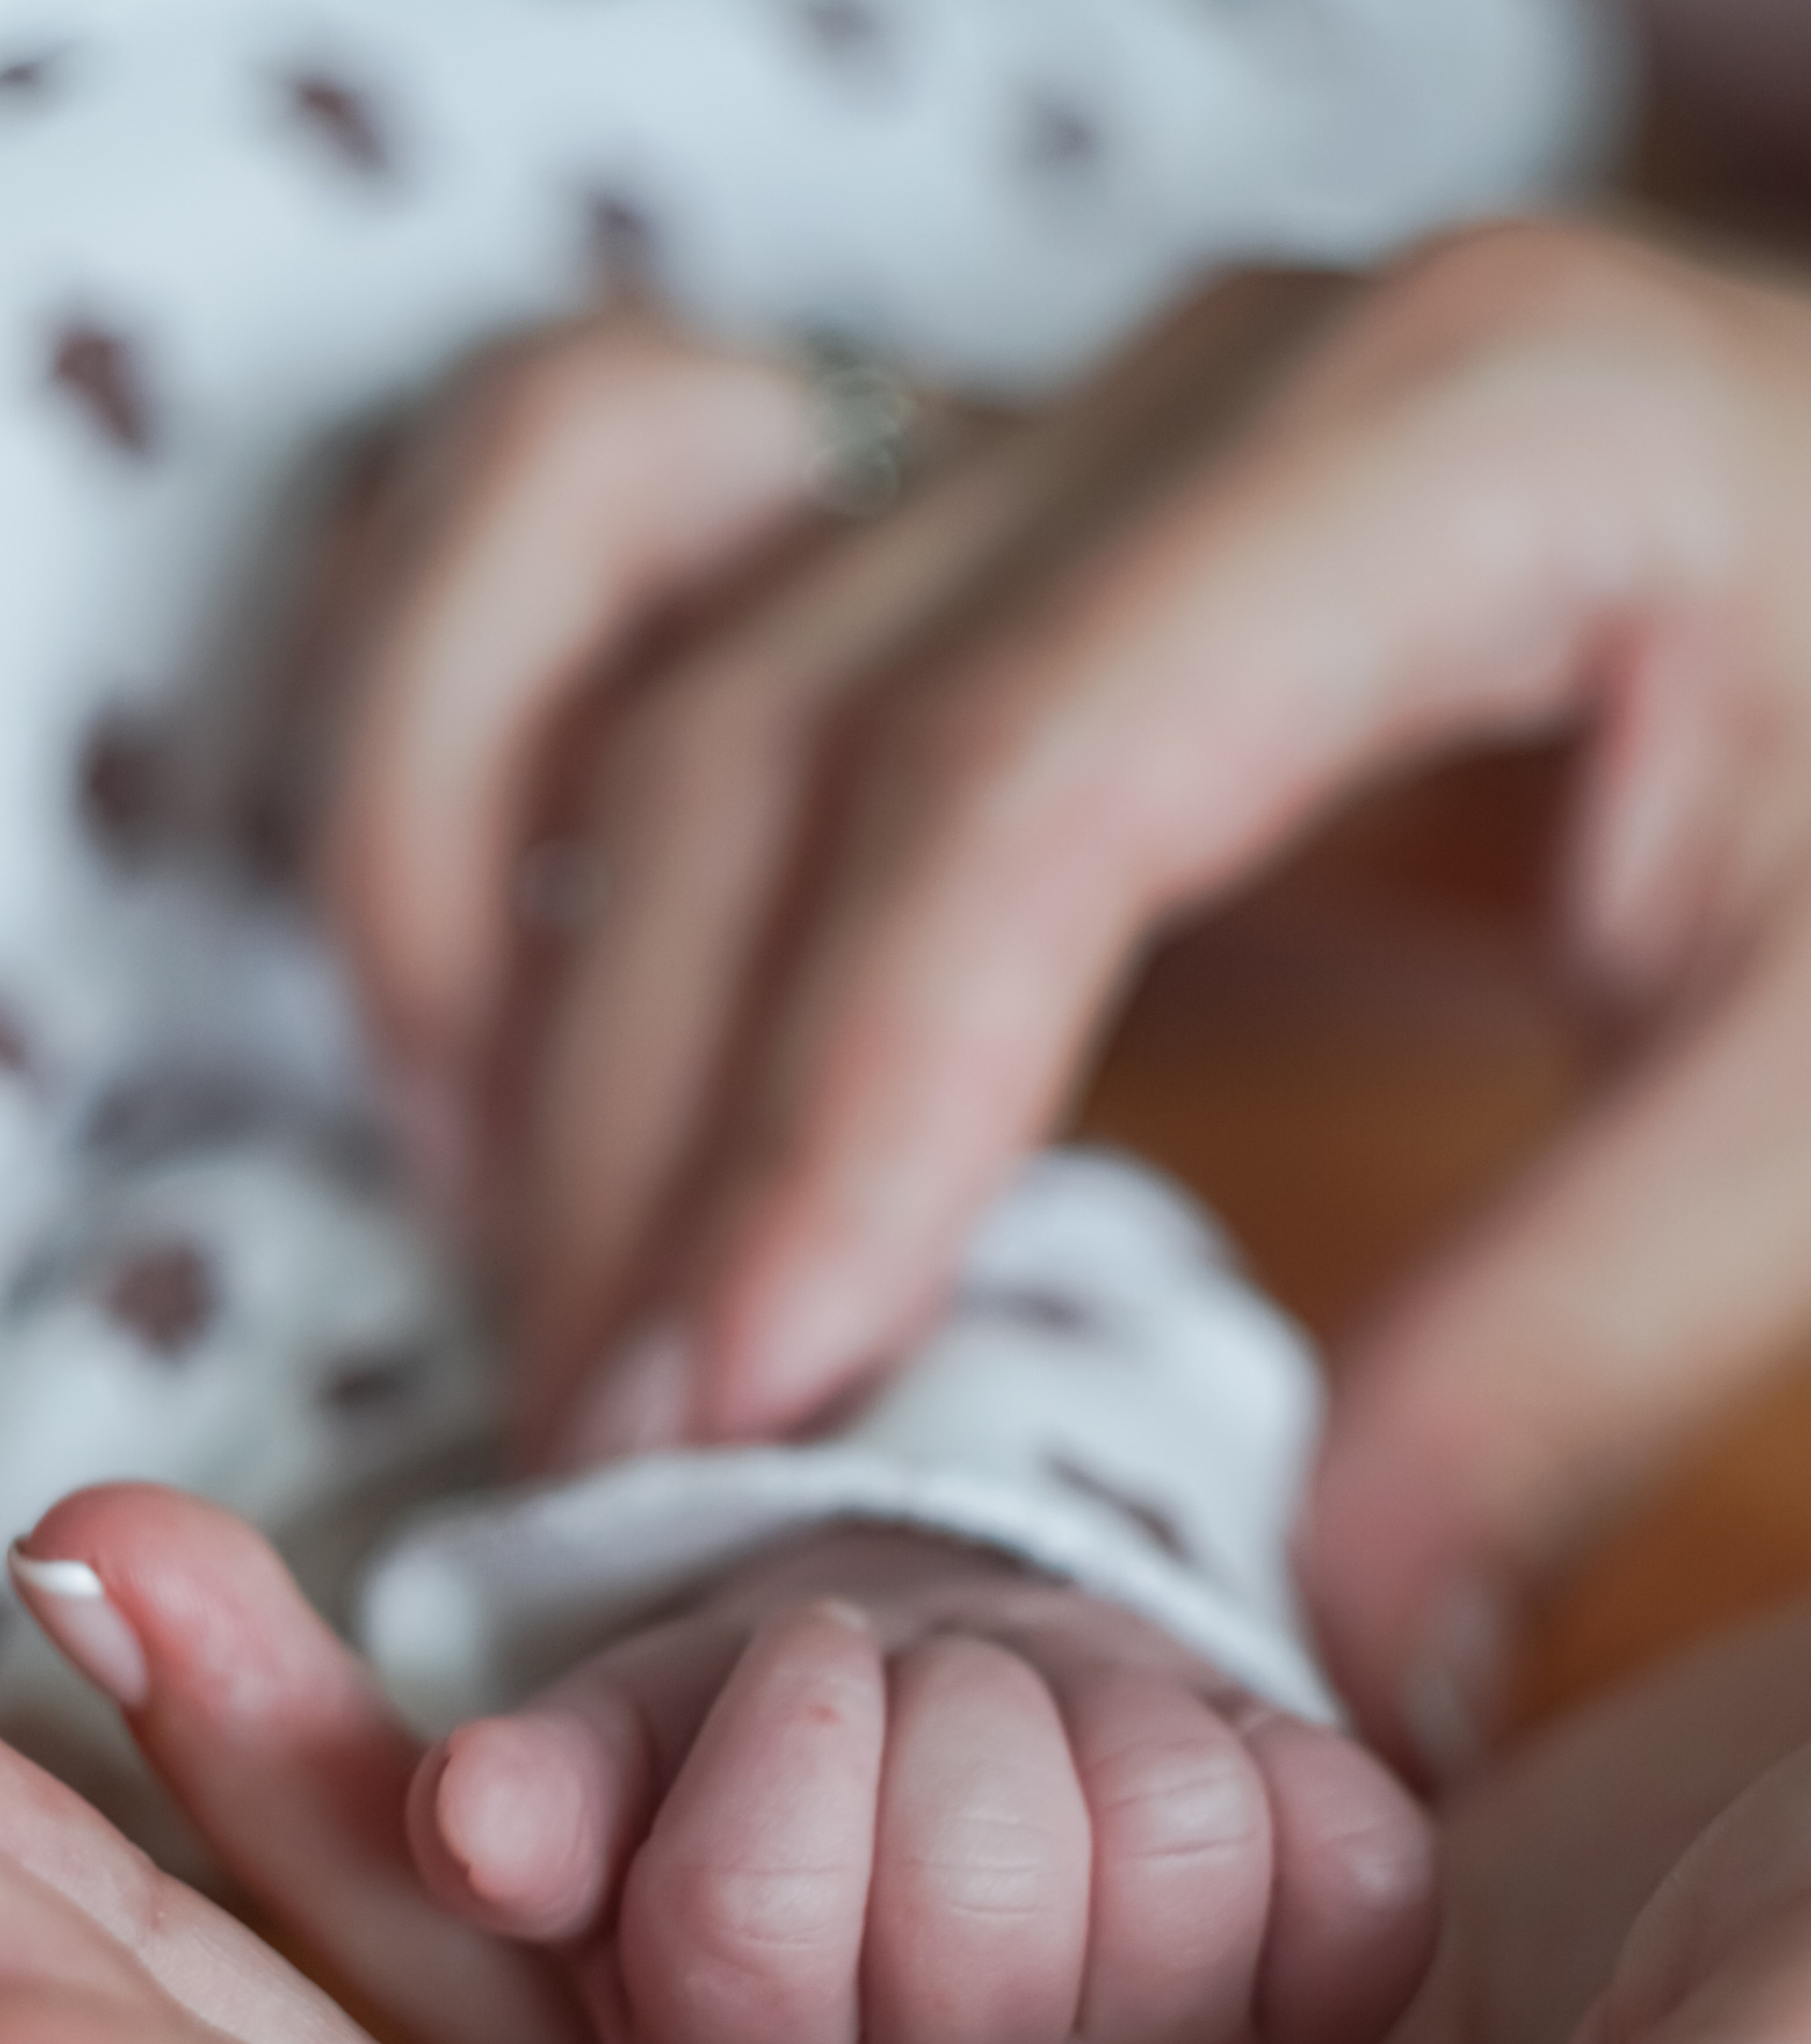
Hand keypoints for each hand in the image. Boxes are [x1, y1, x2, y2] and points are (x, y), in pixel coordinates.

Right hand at [315, 225, 1810, 1768]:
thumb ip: (1581, 1351)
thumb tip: (1339, 1665)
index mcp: (1451, 447)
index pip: (1024, 774)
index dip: (841, 1103)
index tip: (736, 1408)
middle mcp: (1194, 379)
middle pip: (762, 730)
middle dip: (640, 1130)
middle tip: (621, 1474)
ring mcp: (1047, 402)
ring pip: (612, 620)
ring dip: (503, 957)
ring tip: (533, 1287)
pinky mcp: (955, 484)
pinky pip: (572, 521)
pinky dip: (461, 764)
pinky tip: (484, 1048)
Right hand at [409, 1523, 1432, 2043]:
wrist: (1002, 1726)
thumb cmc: (801, 1737)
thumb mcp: (646, 1749)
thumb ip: (551, 1793)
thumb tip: (474, 1822)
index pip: (742, 1918)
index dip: (787, 1712)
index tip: (790, 1664)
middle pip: (978, 1880)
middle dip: (950, 1696)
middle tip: (925, 1696)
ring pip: (1172, 1836)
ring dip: (1111, 1707)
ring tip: (1050, 1738)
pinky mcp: (1322, 2034)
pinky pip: (1341, 1856)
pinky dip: (1278, 1762)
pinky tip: (1205, 1786)